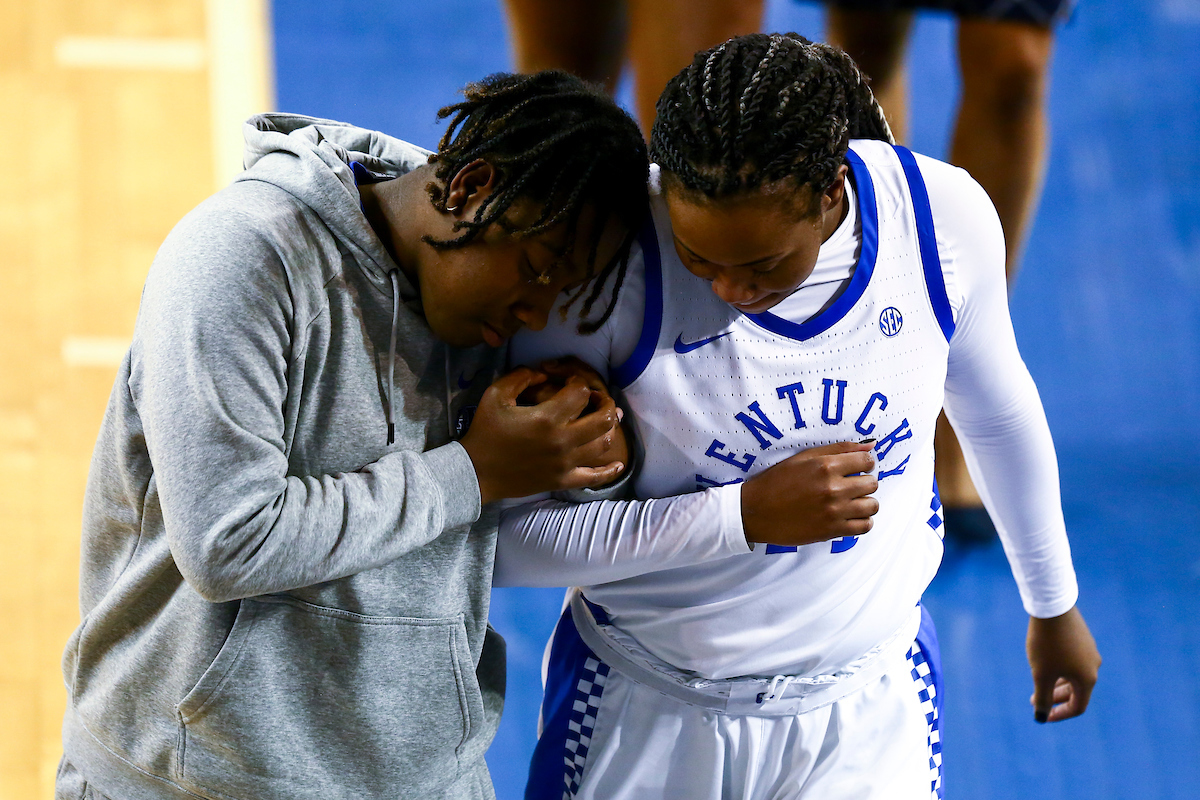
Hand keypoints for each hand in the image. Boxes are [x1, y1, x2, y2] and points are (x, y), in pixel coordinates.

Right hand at [461, 365, 624, 502]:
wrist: (476, 472)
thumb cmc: (485, 431)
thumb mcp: (495, 395)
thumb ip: (521, 376)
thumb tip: (545, 374)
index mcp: (547, 418)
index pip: (580, 393)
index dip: (579, 383)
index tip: (572, 383)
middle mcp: (562, 441)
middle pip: (602, 419)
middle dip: (606, 404)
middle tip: (601, 400)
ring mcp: (565, 463)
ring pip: (602, 445)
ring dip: (610, 430)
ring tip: (607, 422)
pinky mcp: (563, 480)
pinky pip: (594, 478)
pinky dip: (609, 471)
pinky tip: (619, 463)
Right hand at [740, 441, 878, 545]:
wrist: (755, 511)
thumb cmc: (777, 481)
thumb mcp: (803, 457)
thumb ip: (839, 449)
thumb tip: (871, 445)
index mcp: (825, 466)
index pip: (867, 461)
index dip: (865, 464)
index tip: (858, 468)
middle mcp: (833, 488)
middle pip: (872, 484)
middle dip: (865, 482)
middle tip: (851, 484)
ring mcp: (834, 511)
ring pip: (872, 506)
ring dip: (865, 502)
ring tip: (852, 501)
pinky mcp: (832, 531)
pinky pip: (864, 527)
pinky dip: (862, 521)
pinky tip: (850, 516)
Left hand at [1027, 605, 1100, 722]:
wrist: (1053, 607)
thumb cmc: (1046, 644)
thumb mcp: (1041, 674)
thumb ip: (1042, 697)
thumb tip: (1041, 717)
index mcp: (1087, 679)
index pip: (1077, 707)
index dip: (1060, 714)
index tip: (1042, 714)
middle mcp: (1094, 666)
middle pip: (1076, 691)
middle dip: (1054, 698)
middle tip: (1033, 698)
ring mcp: (1090, 651)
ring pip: (1074, 675)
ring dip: (1056, 683)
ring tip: (1037, 680)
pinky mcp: (1083, 638)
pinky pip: (1073, 660)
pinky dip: (1059, 668)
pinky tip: (1045, 661)